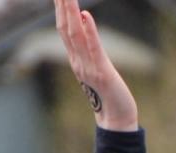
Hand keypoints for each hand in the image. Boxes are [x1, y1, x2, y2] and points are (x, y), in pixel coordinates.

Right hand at [53, 0, 137, 130]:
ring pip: (75, 35)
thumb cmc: (109, 93)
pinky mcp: (101, 72)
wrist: (116, 118)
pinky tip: (85, 15)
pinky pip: (93, 48)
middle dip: (61, 5)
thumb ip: (89, 45)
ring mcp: (88, 66)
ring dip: (70, 12)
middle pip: (65, 28)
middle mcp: (78, 60)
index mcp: (76, 58)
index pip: (64, 28)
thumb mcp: (96, 65)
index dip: (59, 8)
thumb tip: (84, 19)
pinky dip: (89, 30)